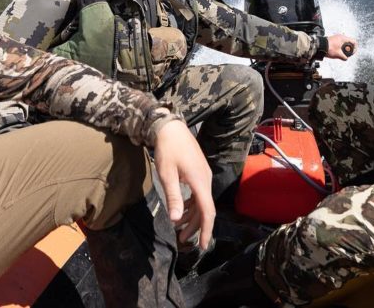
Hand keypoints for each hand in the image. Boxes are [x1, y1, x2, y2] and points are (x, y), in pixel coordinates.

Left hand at [153, 119, 214, 249]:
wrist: (171, 127)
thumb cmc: (167, 150)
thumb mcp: (167, 174)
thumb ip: (173, 197)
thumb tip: (175, 219)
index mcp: (200, 182)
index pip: (207, 212)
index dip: (205, 230)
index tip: (202, 246)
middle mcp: (205, 180)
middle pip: (205, 209)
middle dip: (195, 226)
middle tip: (181, 239)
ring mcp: (203, 175)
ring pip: (202, 202)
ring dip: (191, 216)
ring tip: (178, 226)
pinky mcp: (199, 172)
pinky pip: (199, 194)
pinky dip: (191, 204)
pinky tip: (180, 209)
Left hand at [324, 34, 356, 59]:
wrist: (319, 46)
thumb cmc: (328, 48)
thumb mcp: (338, 54)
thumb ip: (344, 57)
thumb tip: (346, 58)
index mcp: (343, 38)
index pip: (354, 42)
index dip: (355, 48)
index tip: (352, 53)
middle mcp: (340, 36)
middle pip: (349, 42)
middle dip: (349, 49)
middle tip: (347, 54)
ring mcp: (337, 37)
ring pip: (344, 43)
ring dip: (344, 48)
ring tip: (342, 54)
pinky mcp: (333, 39)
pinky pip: (340, 43)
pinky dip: (340, 47)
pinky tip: (338, 52)